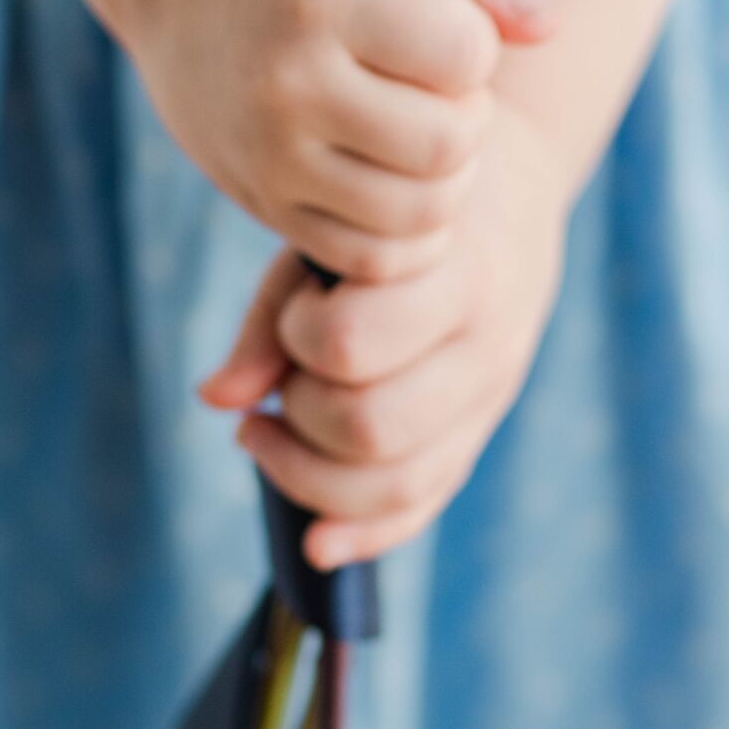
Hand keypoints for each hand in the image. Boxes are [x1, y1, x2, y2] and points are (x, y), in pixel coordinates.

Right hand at [131, 0, 548, 280]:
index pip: (466, 54)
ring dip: (448, 178)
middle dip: (470, 115)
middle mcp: (291, 83)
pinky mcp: (269, 208)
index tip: (438, 20)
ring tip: (422, 129)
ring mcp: (274, 156)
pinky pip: (375, 259)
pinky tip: (400, 179)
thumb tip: (546, 32)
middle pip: (451, 143)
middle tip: (440, 87)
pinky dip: (411, 232)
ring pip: (422, 213)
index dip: (474, 39)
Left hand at [199, 100, 568, 560]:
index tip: (297, 310)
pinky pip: (424, 504)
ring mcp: (491, 394)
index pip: (351, 341)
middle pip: (371, 426)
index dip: (298, 337)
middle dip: (300, 415)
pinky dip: (363, 532)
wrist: (512, 189)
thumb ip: (272, 310)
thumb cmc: (400, 211)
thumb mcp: (338, 232)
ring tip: (265, 433)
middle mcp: (485, 340)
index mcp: (451, 269)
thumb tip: (215, 401)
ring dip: (311, 476)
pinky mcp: (482, 429)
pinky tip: (314, 540)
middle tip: (280, 381)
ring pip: (398, 481)